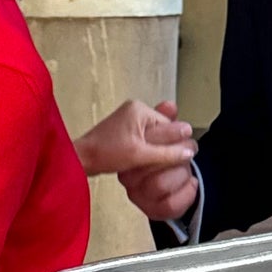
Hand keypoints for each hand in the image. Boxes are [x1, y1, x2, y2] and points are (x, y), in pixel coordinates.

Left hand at [79, 97, 195, 197]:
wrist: (81, 160)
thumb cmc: (105, 154)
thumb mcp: (140, 155)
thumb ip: (167, 153)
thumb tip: (190, 151)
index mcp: (140, 109)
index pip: (170, 126)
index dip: (173, 144)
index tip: (175, 159)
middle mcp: (136, 109)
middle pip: (162, 130)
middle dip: (163, 146)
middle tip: (157, 161)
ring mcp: (129, 119)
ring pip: (154, 136)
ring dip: (154, 150)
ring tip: (147, 162)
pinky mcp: (124, 130)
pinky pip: (144, 139)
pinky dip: (145, 150)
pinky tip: (141, 160)